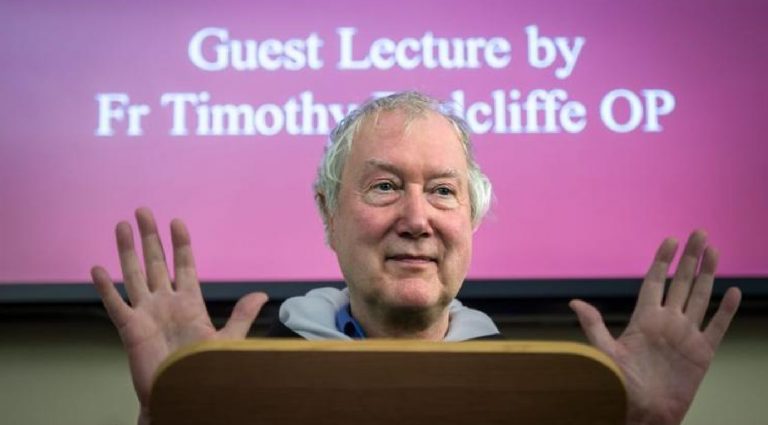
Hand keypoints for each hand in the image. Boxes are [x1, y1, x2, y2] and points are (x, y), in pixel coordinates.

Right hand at [91, 208, 267, 416]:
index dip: (180, 244)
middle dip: (150, 237)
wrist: (182, 395)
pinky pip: (115, 304)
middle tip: (143, 211)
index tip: (177, 221)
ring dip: (127, 251)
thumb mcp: (227, 341)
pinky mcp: (130, 329)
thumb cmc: (204, 370)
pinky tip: (97, 269)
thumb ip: (241, 316)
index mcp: (190, 303)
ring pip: (134, 275)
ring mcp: (147, 314)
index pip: (185, 265)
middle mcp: (166, 303)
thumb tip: (263, 295)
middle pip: (155, 263)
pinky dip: (105, 288)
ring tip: (121, 226)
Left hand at [570, 230, 740, 424]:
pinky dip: (725, 310)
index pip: (655, 281)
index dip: (662, 260)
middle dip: (690, 258)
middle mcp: (667, 321)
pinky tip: (732, 291)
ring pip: (700, 297)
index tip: (670, 239)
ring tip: (714, 250)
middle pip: (681, 282)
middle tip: (699, 233)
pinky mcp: (702, 352)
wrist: (644, 411)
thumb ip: (594, 325)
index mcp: (644, 318)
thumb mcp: (604, 352)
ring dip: (707, 274)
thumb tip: (574, 301)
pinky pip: (717, 326)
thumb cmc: (621, 383)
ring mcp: (686, 335)